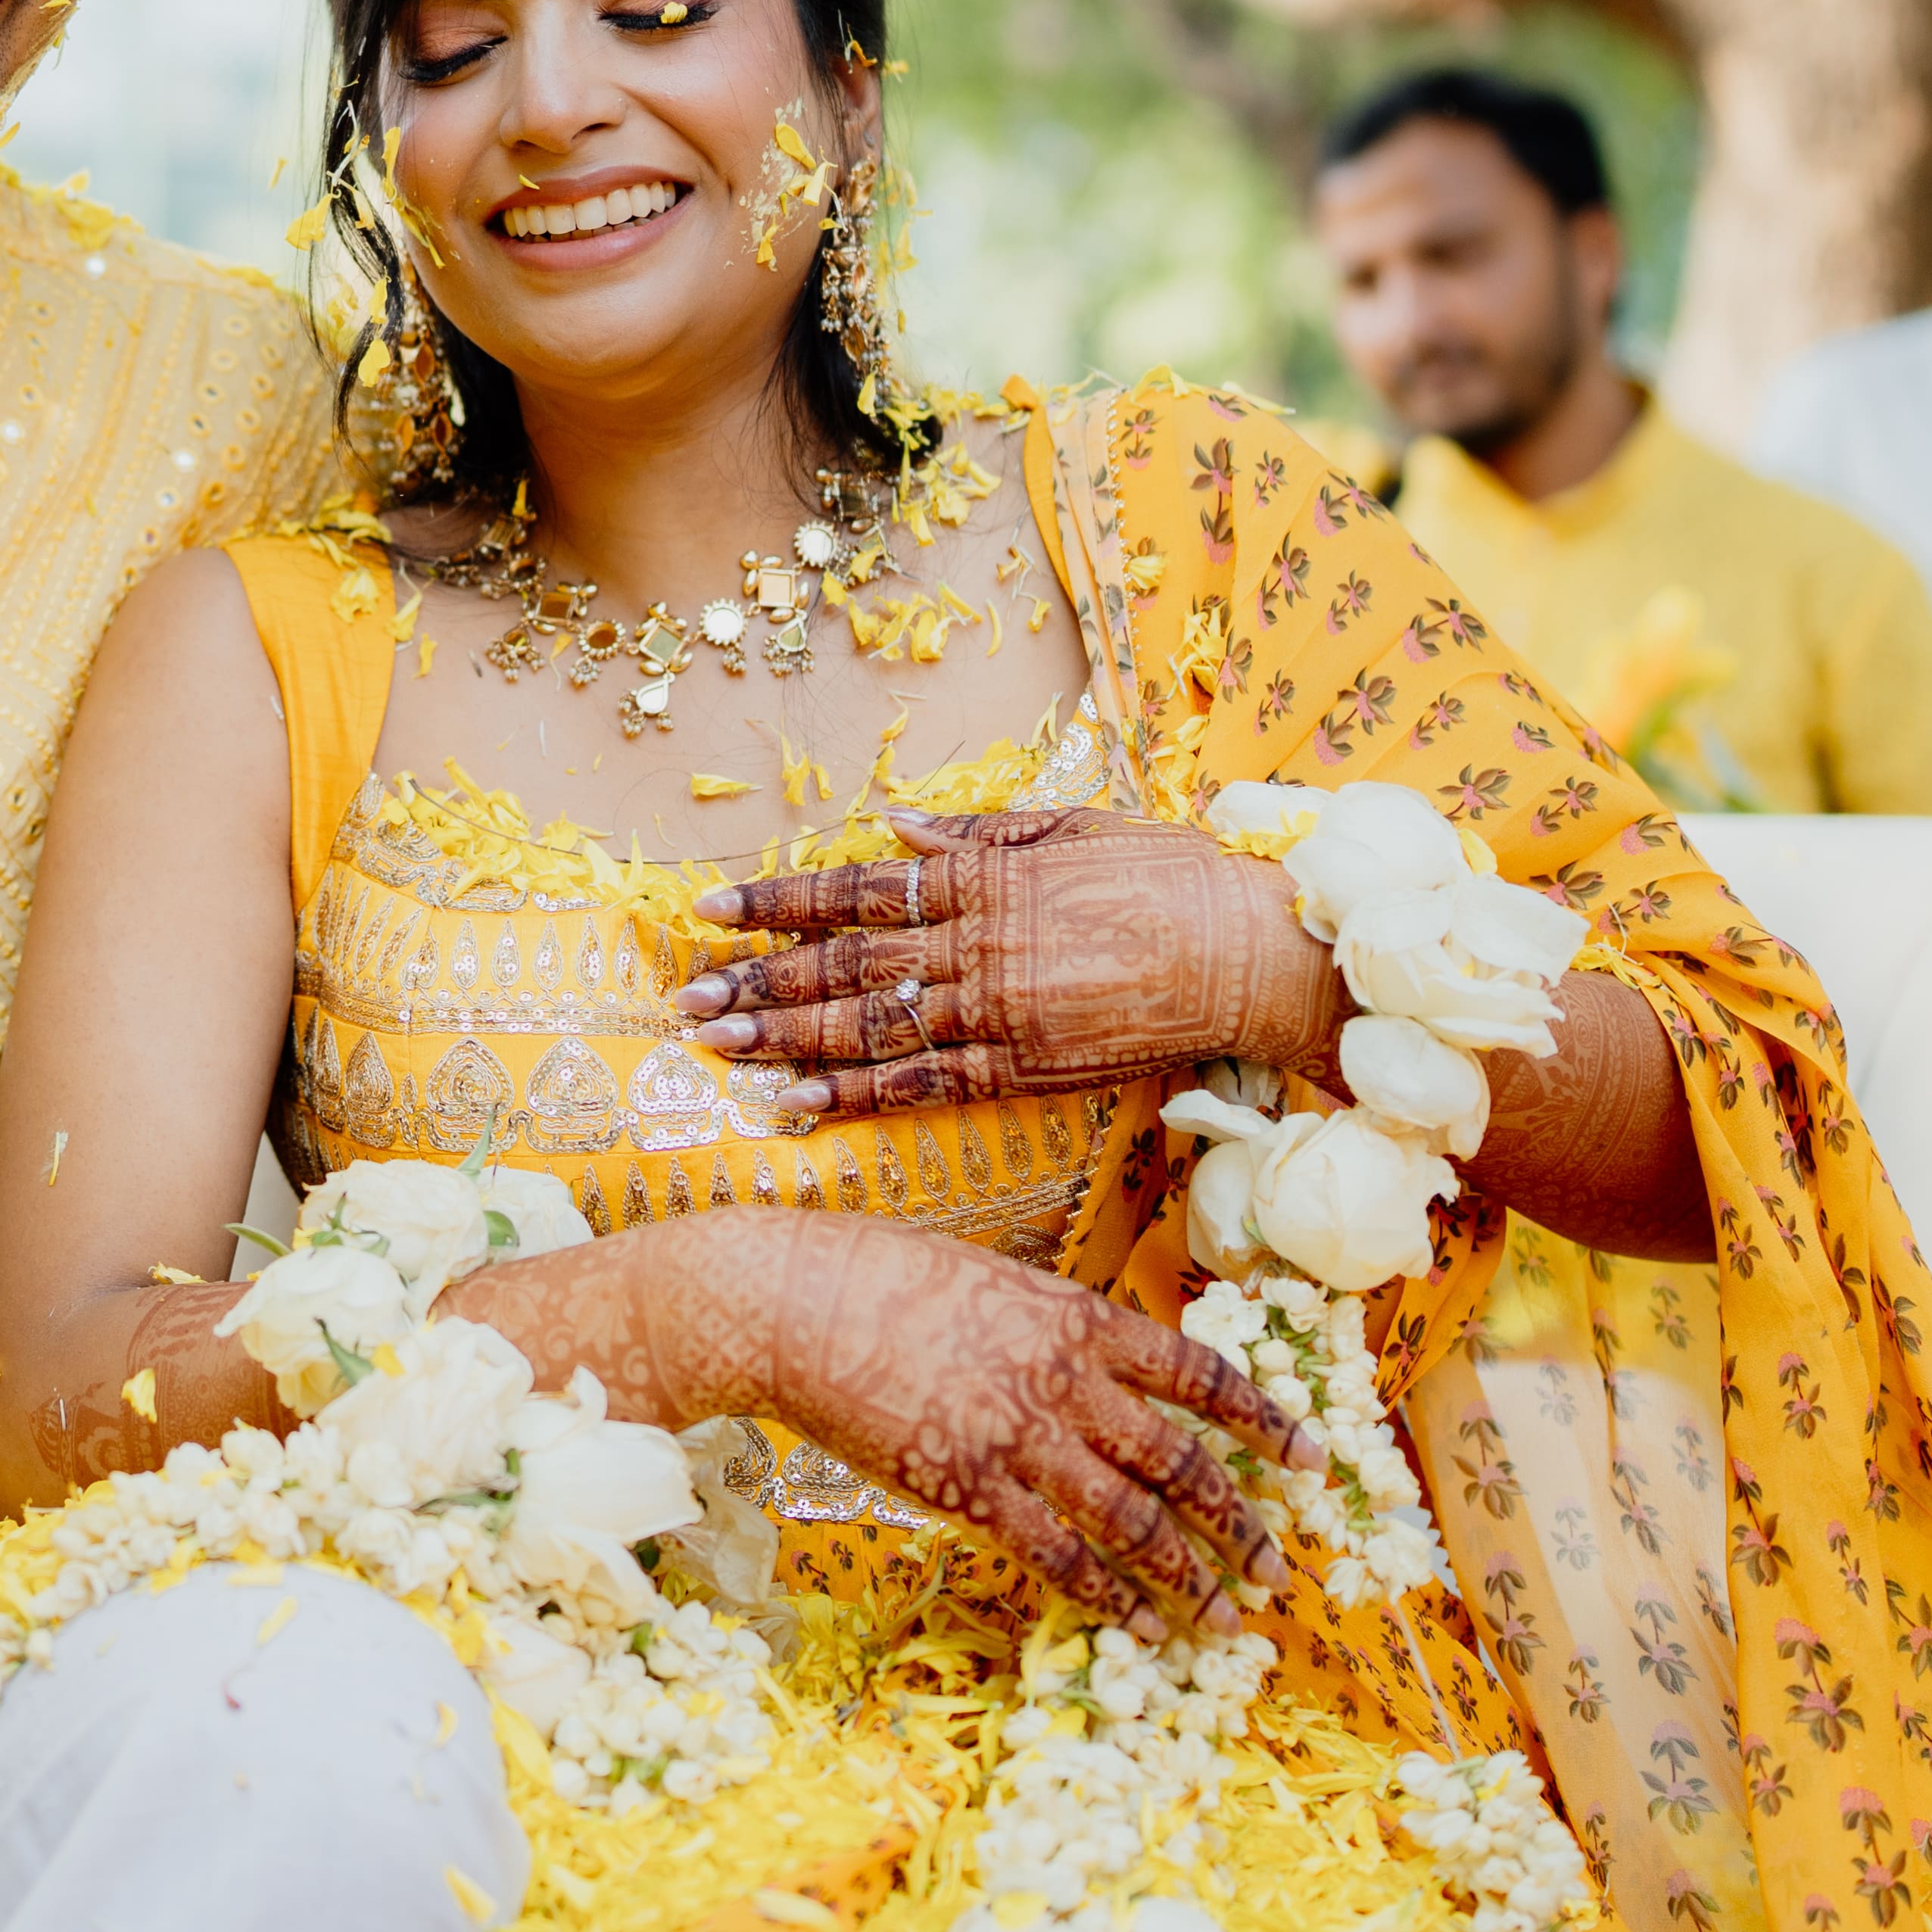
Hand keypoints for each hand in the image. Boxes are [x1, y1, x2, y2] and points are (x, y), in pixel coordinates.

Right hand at [484, 1210, 1317, 1633]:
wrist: (790, 1301)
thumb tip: (1102, 1363)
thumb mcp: (992, 1278)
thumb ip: (1055, 1326)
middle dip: (1242, 1523)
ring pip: (1134, 1523)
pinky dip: (1108, 1596)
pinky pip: (1060, 1556)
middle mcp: (1067, 1381)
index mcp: (1079, 1319)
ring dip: (1192, 1577)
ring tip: (1228, 1617)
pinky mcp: (969, 1488)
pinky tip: (1139, 1624)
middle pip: (1183, 1464)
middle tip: (1278, 1569)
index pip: (1201, 1375)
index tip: (1310, 1459)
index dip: (1266, 1422)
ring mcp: (1020, 1438)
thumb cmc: (878, 1276)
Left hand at [674, 807, 1340, 1118]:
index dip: (776, 902)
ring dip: (783, 1039)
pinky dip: (855, 1097)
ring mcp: (994, 1014)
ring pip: (867, 1028)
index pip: (854, 890)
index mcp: (981, 879)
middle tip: (684, 995)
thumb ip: (980, 834)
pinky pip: (923, 1087)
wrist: (1247, 953)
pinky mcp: (1022, 1069)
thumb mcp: (1072, 826)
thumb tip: (897, 827)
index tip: (710, 907)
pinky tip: (797, 1105)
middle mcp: (973, 947)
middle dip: (756, 980)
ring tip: (712, 1044)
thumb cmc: (1170, 877)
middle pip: (842, 966)